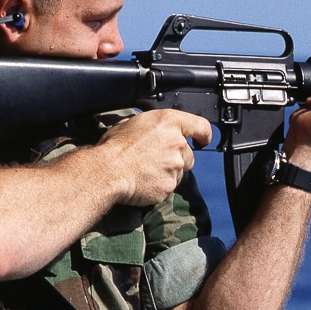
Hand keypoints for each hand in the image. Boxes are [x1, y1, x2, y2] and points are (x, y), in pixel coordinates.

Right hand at [96, 109, 212, 205]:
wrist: (107, 171)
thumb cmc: (114, 146)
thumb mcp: (132, 123)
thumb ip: (152, 126)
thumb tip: (154, 130)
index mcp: (168, 122)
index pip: (200, 126)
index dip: (203, 134)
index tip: (202, 140)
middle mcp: (177, 143)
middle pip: (188, 154)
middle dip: (176, 158)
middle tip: (155, 159)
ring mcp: (175, 166)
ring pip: (179, 172)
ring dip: (168, 172)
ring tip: (145, 171)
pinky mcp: (170, 186)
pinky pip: (169, 187)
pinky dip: (159, 186)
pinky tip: (144, 181)